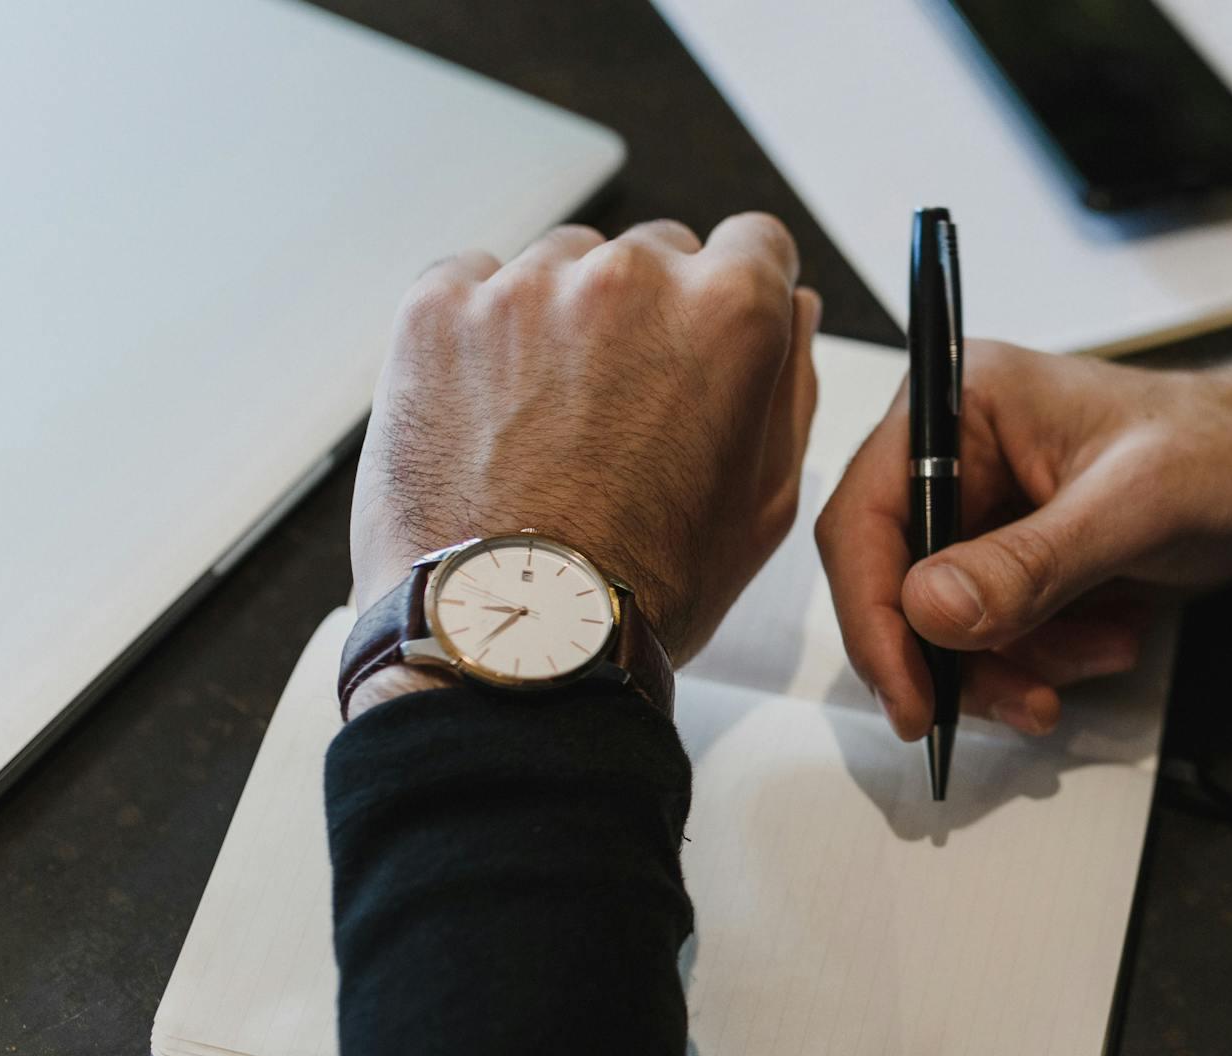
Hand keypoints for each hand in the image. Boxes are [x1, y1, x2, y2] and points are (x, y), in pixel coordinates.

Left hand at [348, 214, 820, 678]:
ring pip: (560, 265)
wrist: (511, 637)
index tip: (710, 331)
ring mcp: (527, 288)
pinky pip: (471, 284)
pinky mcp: (439, 309)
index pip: (753, 243)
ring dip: (561, 320)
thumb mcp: (764, 504)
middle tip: (623, 407)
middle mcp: (630, 280)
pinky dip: (481, 332)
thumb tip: (791, 313)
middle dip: (647, 315)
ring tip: (547, 422)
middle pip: (654, 255)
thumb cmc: (640, 588)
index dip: (738, 292)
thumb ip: (792, 386)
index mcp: (728, 314)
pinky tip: (490, 411)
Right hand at [815, 329, 1231, 737]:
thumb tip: (928, 610)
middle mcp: (955, 451)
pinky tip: (1108, 639)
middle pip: (896, 584)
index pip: (862, 519)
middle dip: (959, 656)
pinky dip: (1041, 657)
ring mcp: (980, 506)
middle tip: (1024, 701)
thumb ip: (1030, 562)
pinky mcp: (1009, 552)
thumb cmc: (1223, 450)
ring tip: (1103, 650)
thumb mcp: (1134, 509)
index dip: (874, 618)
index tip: (911, 699)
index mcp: (960, 403)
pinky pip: (989, 632)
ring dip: (1015, 663)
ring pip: (943, 624)